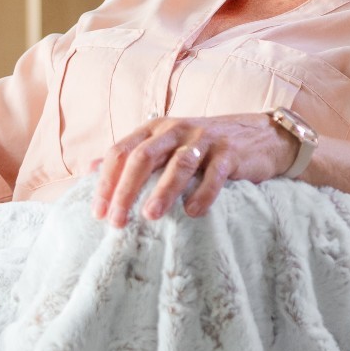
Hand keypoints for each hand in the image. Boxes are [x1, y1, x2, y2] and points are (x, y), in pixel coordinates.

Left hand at [89, 113, 297, 227]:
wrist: (261, 135)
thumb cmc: (203, 146)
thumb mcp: (164, 144)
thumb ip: (129, 155)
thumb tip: (88, 168)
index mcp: (155, 128)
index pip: (121, 151)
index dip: (105, 181)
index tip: (97, 213)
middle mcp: (176, 129)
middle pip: (143, 157)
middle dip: (126, 190)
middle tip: (116, 221)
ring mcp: (204, 139)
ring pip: (178, 163)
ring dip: (162, 191)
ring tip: (150, 216)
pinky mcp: (230, 152)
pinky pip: (214, 173)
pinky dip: (203, 193)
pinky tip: (194, 212)